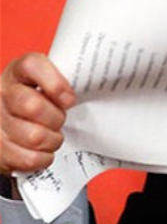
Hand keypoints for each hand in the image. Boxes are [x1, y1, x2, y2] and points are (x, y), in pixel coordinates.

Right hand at [0, 53, 75, 177]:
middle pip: (32, 106)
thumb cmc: (39, 103)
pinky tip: (43, 150)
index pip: (32, 65)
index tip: (70, 100)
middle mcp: (2, 93)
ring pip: (34, 136)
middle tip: (60, 119)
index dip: (54, 83)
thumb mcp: (49, 86)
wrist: (10, 128)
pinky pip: (29, 158)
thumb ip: (65, 82)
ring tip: (52, 135)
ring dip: (52, 140)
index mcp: (18, 72)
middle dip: (56, 118)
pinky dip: (43, 158)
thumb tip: (100, 85)